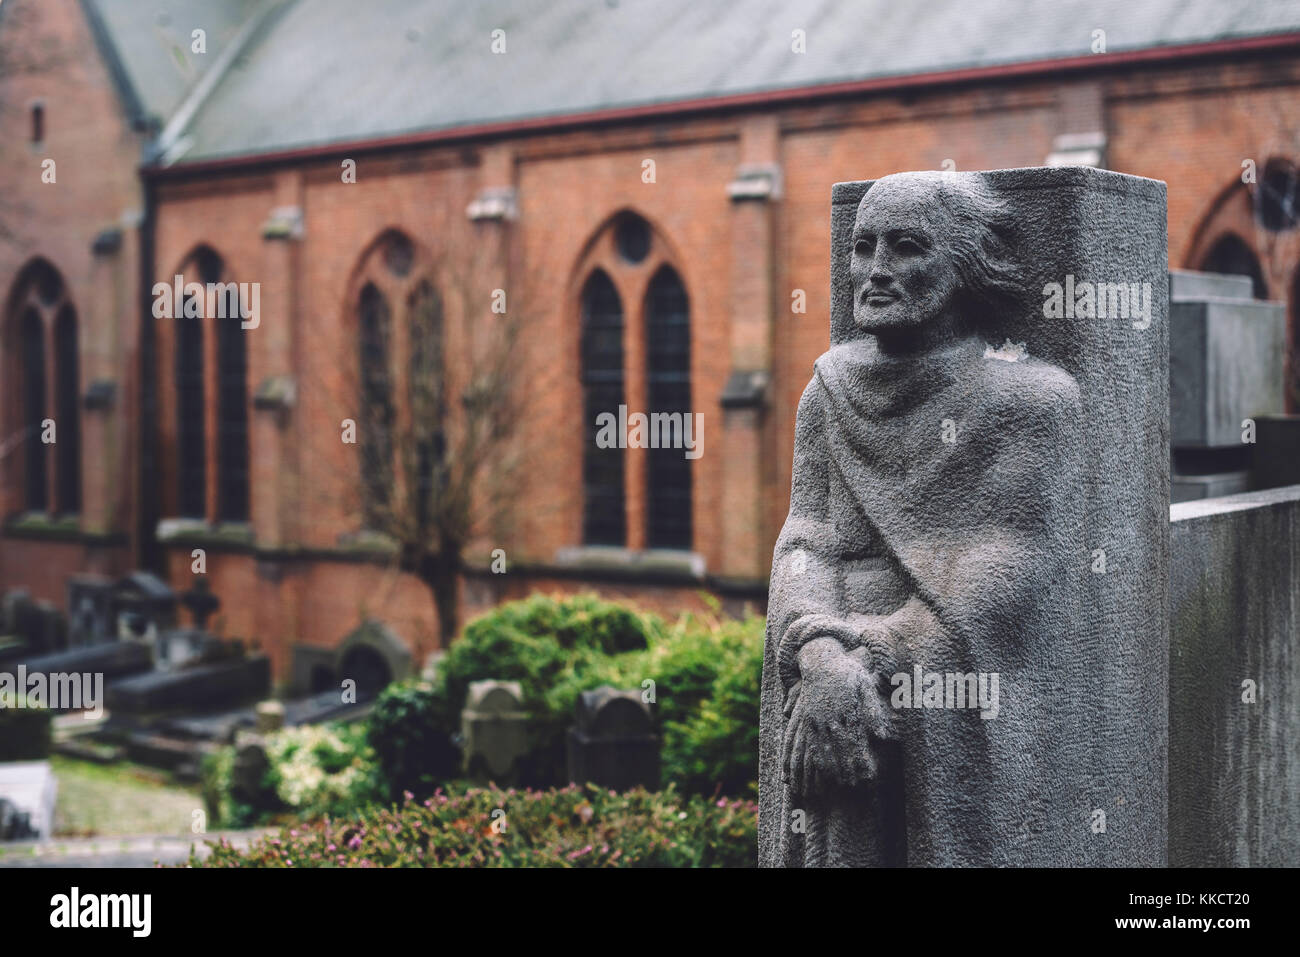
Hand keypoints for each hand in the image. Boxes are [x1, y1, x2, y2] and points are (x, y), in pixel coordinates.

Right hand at [782, 637, 891, 797]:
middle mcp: (829, 717)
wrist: (822, 661)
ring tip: (838, 784)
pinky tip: (820, 770)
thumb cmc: (850, 674)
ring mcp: (815, 719)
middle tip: (855, 786)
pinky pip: (808, 743)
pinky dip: (813, 758)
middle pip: (838, 749)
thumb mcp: (865, 686)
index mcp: (845, 710)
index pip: (855, 742)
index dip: (860, 761)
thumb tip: (883, 736)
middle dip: (846, 769)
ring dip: (830, 768)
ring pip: (822, 749)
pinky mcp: (806, 719)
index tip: (868, 777)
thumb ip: (873, 712)